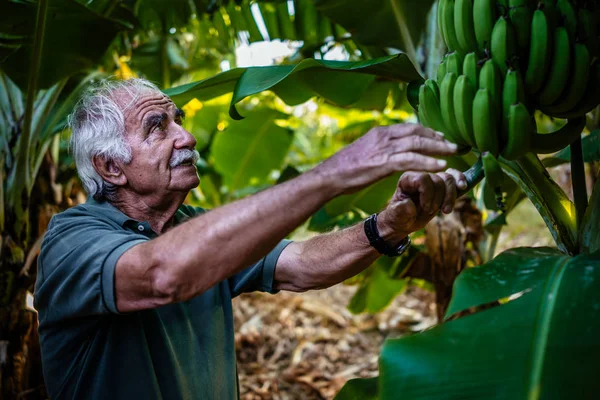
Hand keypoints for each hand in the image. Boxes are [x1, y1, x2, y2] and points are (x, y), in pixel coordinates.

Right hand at [313, 123, 458, 195]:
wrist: (330, 175)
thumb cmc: (345, 168)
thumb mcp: (365, 152)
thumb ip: (380, 149)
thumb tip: (392, 154)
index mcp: (380, 132)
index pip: (409, 127)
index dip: (428, 131)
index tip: (441, 136)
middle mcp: (384, 136)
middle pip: (417, 132)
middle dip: (438, 138)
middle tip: (454, 143)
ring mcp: (384, 149)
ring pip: (418, 144)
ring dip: (438, 148)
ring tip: (454, 152)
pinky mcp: (383, 163)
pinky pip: (411, 160)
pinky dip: (428, 162)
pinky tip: (440, 166)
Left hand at [377, 169, 466, 242]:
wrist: (405, 222)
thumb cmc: (398, 217)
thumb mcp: (396, 216)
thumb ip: (401, 210)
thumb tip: (409, 204)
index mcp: (407, 180)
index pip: (423, 178)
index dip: (428, 193)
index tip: (426, 208)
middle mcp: (420, 177)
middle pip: (438, 179)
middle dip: (439, 198)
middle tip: (430, 212)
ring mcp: (432, 180)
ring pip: (448, 179)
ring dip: (451, 196)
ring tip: (446, 211)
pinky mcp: (442, 186)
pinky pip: (454, 177)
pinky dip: (460, 180)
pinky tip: (463, 187)